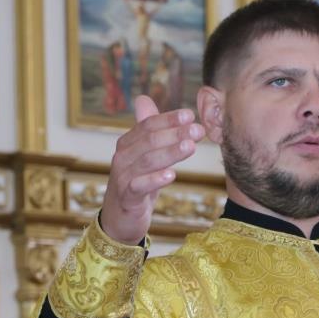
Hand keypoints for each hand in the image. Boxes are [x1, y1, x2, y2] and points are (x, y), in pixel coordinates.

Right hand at [101, 96, 203, 243]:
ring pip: (147, 161)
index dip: (168, 119)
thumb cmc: (135, 182)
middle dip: (175, 133)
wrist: (120, 218)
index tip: (190, 115)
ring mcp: (122, 178)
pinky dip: (155, 180)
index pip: (148, 125)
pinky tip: (172, 175)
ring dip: (170, 153)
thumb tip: (143, 98)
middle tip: (198, 130)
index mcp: (127, 144)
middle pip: (149, 141)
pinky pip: (139, 186)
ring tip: (191, 147)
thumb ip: (146, 129)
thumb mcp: (142, 155)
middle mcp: (122, 157)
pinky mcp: (126, 198)